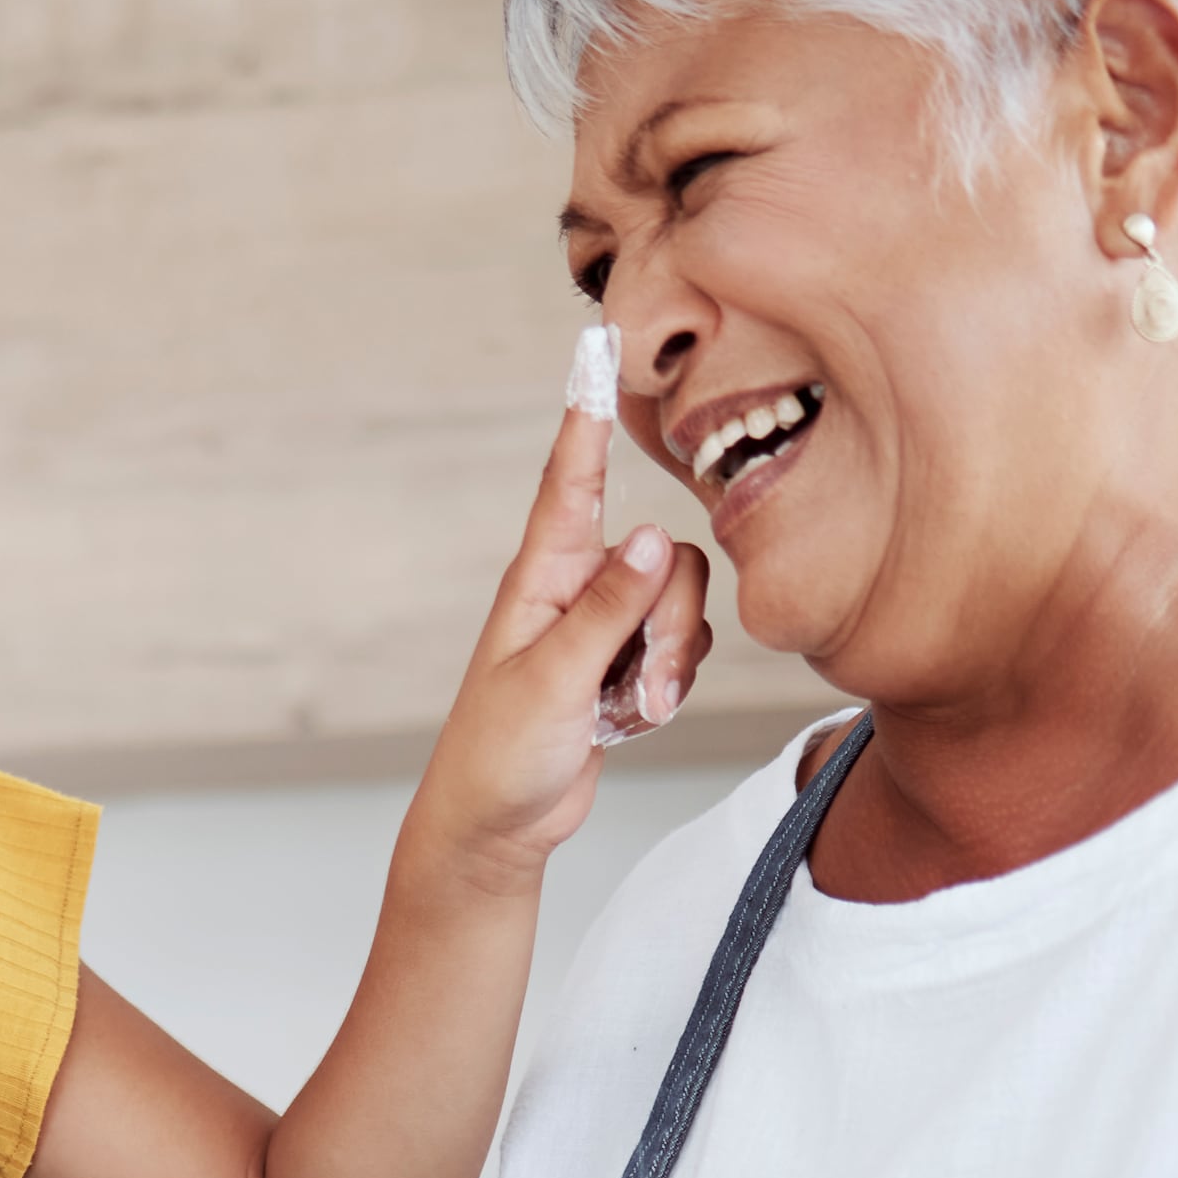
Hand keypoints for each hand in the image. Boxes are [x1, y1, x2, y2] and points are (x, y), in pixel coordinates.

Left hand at [404, 384, 707, 891]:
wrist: (496, 827)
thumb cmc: (499, 756)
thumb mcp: (553, 681)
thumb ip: (608, 610)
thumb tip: (652, 535)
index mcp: (541, 578)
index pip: (572, 482)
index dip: (587, 420)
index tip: (596, 350)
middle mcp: (575, 591)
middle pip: (666, 562)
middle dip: (672, 626)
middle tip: (642, 687)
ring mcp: (602, 629)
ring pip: (680, 608)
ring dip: (670, 666)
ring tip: (627, 712)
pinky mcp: (624, 666)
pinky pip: (679, 653)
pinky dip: (665, 690)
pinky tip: (628, 721)